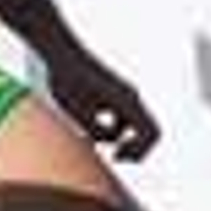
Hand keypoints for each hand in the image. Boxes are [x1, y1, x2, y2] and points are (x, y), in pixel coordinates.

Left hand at [46, 45, 160, 161]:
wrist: (60, 53)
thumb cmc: (67, 79)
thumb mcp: (79, 112)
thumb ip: (98, 131)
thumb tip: (111, 142)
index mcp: (125, 100)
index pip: (149, 132)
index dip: (139, 151)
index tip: (116, 156)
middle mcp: (130, 97)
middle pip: (149, 130)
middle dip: (136, 148)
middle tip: (115, 157)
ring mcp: (124, 95)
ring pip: (135, 125)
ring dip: (122, 138)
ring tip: (95, 142)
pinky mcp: (114, 94)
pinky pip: (123, 118)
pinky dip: (113, 129)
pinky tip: (89, 131)